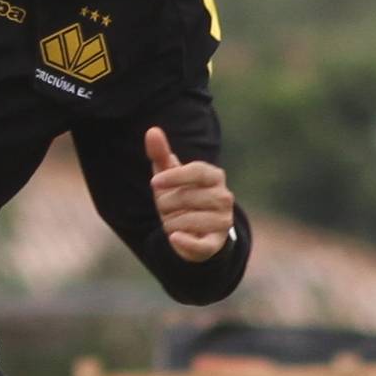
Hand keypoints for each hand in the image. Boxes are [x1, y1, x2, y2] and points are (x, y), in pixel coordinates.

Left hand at [146, 127, 234, 261]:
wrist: (194, 229)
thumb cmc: (180, 195)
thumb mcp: (169, 175)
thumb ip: (160, 153)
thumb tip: (152, 131)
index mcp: (213, 176)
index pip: (196, 171)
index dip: (173, 177)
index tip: (154, 182)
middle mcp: (224, 197)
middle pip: (183, 198)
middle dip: (166, 205)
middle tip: (169, 208)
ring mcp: (223, 221)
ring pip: (183, 221)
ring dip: (170, 224)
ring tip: (176, 222)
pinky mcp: (216, 243)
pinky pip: (199, 245)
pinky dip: (184, 243)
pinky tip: (175, 238)